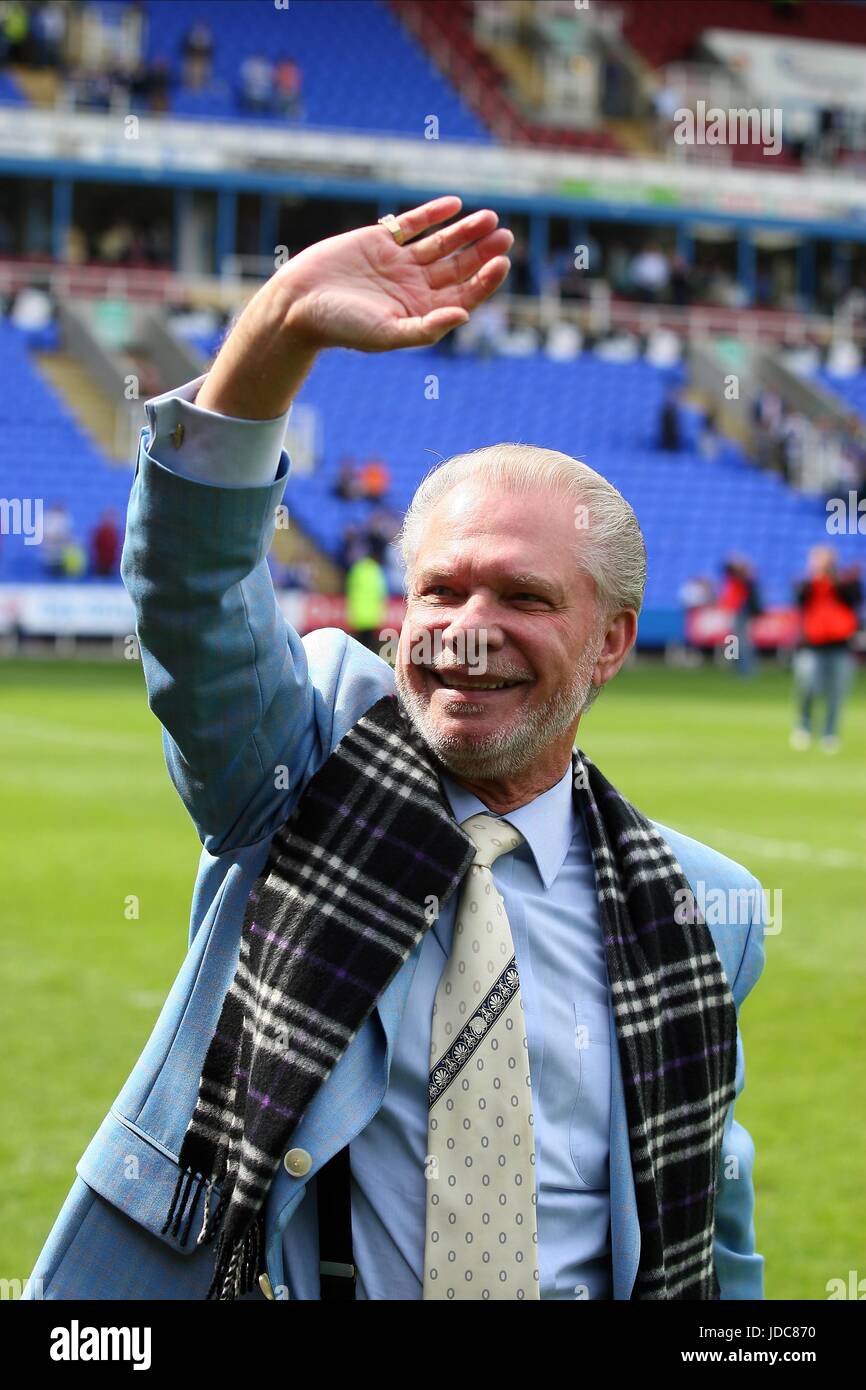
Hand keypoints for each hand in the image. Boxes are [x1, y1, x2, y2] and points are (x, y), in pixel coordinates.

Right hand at [279, 195, 512, 351]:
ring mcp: (398, 263)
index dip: (486, 279)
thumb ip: (427, 329)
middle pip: (458, 267)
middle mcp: (414, 288)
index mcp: (421, 313)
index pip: (464, 295)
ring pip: (441, 243)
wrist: (299, 303)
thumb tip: (465, 316)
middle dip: (482, 251)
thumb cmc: (341, 327)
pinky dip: (433, 214)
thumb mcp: (388, 334)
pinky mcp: (380, 241)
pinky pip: (413, 224)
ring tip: (489, 218)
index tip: (502, 262)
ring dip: (465, 231)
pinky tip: (454, 205)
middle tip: (505, 235)